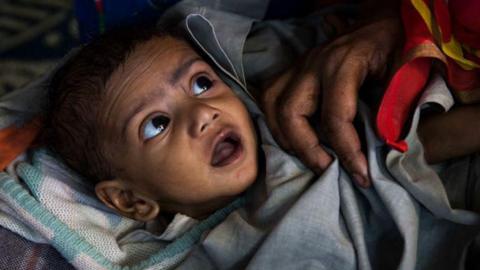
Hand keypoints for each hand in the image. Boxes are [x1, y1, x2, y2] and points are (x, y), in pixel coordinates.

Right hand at [259, 17, 400, 186]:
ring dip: (285, 138)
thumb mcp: (403, 70)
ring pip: (272, 105)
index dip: (347, 151)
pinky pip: (270, 98)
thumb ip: (393, 105)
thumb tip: (384, 146)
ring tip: (308, 157)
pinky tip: (292, 137)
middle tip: (326, 169)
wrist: (377, 21)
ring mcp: (299, 66)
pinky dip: (276, 122)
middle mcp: (313, 64)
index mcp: (343, 64)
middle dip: (306, 149)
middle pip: (290, 112)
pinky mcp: (293, 70)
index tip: (360, 175)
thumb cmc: (393, 45)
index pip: (335, 116)